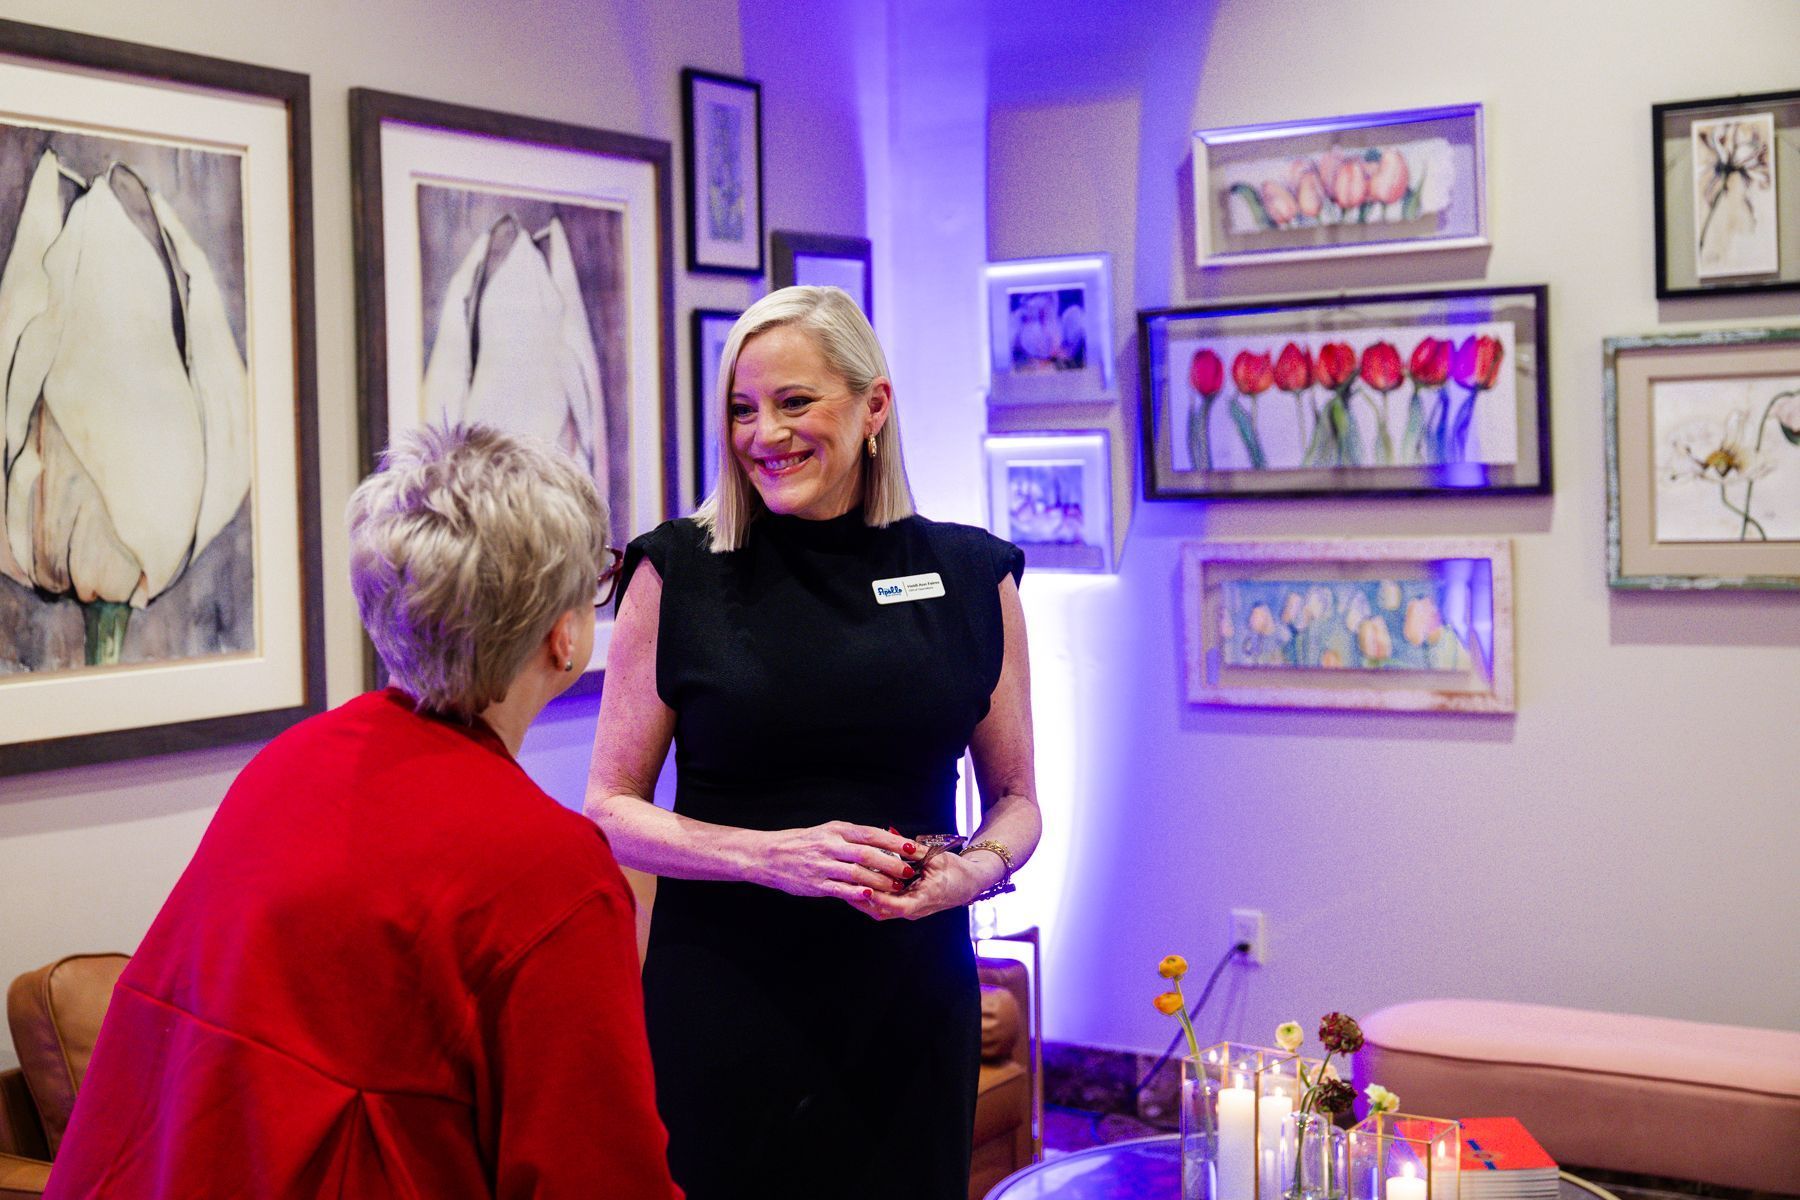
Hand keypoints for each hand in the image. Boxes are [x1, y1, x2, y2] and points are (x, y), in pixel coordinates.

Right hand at [753, 821, 917, 902]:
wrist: (769, 855)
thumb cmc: (802, 843)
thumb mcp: (826, 831)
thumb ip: (851, 837)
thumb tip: (883, 841)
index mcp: (836, 830)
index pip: (871, 834)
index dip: (894, 842)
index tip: (912, 848)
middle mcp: (830, 845)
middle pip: (867, 854)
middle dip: (892, 863)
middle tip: (909, 871)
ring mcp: (823, 865)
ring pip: (857, 873)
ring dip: (880, 881)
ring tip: (896, 887)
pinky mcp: (816, 884)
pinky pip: (841, 889)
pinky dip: (857, 892)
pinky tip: (871, 896)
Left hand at [851, 846, 1003, 921]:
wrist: (970, 883)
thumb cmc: (957, 870)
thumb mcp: (938, 858)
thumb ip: (916, 852)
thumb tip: (896, 839)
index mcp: (924, 900)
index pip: (896, 905)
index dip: (878, 898)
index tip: (862, 888)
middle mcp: (914, 909)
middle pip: (881, 911)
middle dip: (860, 899)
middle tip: (843, 883)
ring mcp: (909, 910)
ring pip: (879, 910)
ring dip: (861, 899)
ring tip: (845, 883)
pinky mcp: (906, 906)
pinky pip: (883, 905)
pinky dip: (869, 896)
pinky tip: (857, 884)